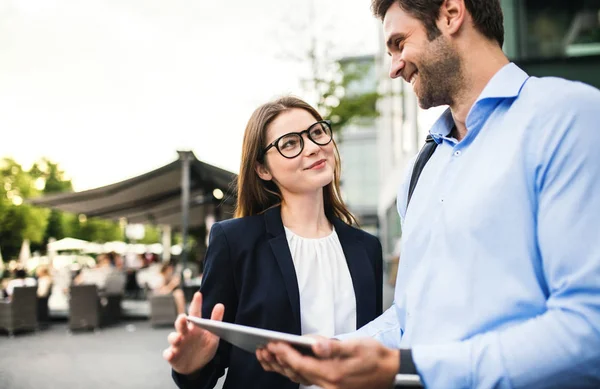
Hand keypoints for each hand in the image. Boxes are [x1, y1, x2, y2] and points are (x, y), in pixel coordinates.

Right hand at [163, 292, 223, 374]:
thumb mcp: (212, 335)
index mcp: (195, 327)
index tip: (198, 294)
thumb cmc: (203, 347)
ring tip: (178, 337)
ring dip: (174, 337)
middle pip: (181, 324)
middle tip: (183, 317)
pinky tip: (170, 354)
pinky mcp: (173, 356)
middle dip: (181, 321)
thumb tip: (220, 305)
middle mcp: (184, 334)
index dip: (196, 304)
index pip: (195, 313)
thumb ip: (215, 321)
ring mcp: (177, 344)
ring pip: (173, 338)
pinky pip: (168, 354)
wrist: (197, 367)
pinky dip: (168, 354)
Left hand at [256, 337, 398, 388]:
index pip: (301, 364)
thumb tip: (316, 345)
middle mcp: (328, 384)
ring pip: (298, 378)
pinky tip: (284, 364)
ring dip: (281, 367)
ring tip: (266, 356)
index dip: (285, 353)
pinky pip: (306, 380)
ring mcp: (329, 387)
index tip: (272, 343)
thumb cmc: (374, 356)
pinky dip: (292, 371)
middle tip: (262, 348)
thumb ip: (334, 347)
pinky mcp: (331, 386)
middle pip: (296, 373)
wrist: (390, 372)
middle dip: (278, 360)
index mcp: (333, 373)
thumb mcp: (357, 346)